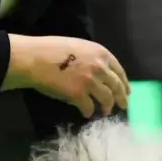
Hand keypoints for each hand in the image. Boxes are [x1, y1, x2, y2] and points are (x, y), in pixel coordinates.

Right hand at [7, 35, 130, 117]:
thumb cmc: (51, 49)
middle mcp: (100, 67)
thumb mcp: (78, 46)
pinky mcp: (79, 95)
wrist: (35, 59)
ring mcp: (90, 82)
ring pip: (107, 99)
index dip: (124, 83)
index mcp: (101, 53)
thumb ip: (92, 58)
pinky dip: (88, 112)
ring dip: (107, 108)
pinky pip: (89, 108)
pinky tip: (86, 114)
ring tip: (105, 112)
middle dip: (121, 98)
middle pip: (117, 87)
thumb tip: (97, 72)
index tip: (126, 91)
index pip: (119, 71)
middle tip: (123, 106)